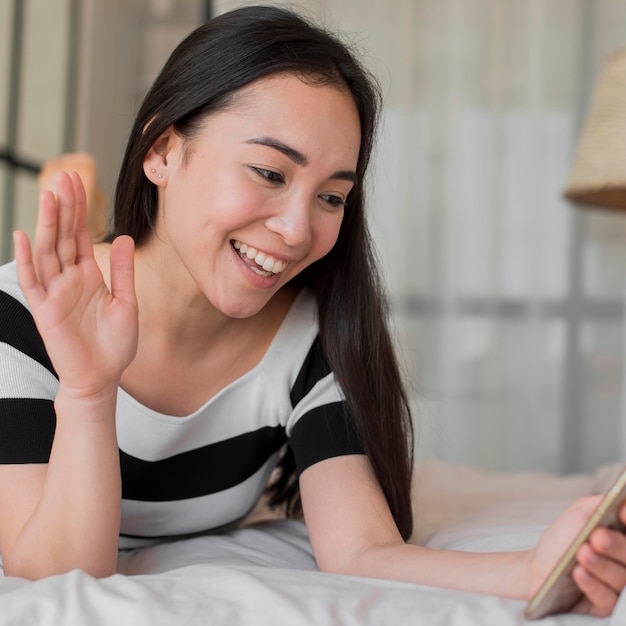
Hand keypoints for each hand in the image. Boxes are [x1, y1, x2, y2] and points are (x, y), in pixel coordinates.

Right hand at [14, 170, 137, 400]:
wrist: (102, 378)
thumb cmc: (114, 345)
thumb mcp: (127, 303)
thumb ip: (124, 271)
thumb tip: (127, 238)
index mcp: (89, 276)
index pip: (81, 236)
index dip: (79, 210)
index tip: (77, 182)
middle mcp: (70, 279)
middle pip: (64, 237)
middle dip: (65, 208)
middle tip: (64, 177)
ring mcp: (55, 293)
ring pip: (48, 252)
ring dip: (48, 224)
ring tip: (49, 196)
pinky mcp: (45, 310)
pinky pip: (33, 281)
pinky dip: (27, 260)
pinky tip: (24, 235)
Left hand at [529, 496, 625, 616]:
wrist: (539, 569)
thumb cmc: (561, 540)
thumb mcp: (578, 515)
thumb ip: (599, 506)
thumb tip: (620, 501)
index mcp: (621, 535)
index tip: (622, 512)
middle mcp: (624, 559)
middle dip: (617, 545)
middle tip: (598, 538)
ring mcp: (618, 584)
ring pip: (621, 578)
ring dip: (601, 565)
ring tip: (582, 554)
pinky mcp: (607, 606)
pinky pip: (607, 598)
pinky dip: (592, 584)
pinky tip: (579, 573)